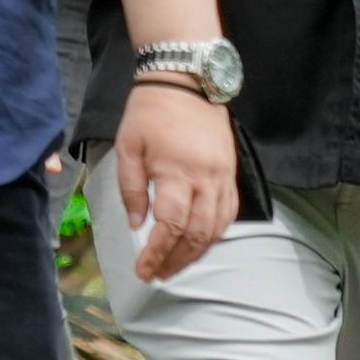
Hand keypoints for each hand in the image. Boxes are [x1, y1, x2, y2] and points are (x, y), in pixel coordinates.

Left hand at [114, 82, 236, 281]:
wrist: (187, 84)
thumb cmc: (150, 114)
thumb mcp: (128, 148)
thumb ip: (131, 189)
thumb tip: (137, 226)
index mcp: (176, 174)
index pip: (170, 226)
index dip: (157, 253)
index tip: (143, 271)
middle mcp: (205, 180)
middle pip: (196, 235)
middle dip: (176, 261)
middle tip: (157, 276)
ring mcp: (223, 178)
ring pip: (216, 228)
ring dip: (197, 253)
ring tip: (176, 267)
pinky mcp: (231, 174)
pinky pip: (229, 213)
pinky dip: (215, 234)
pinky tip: (200, 245)